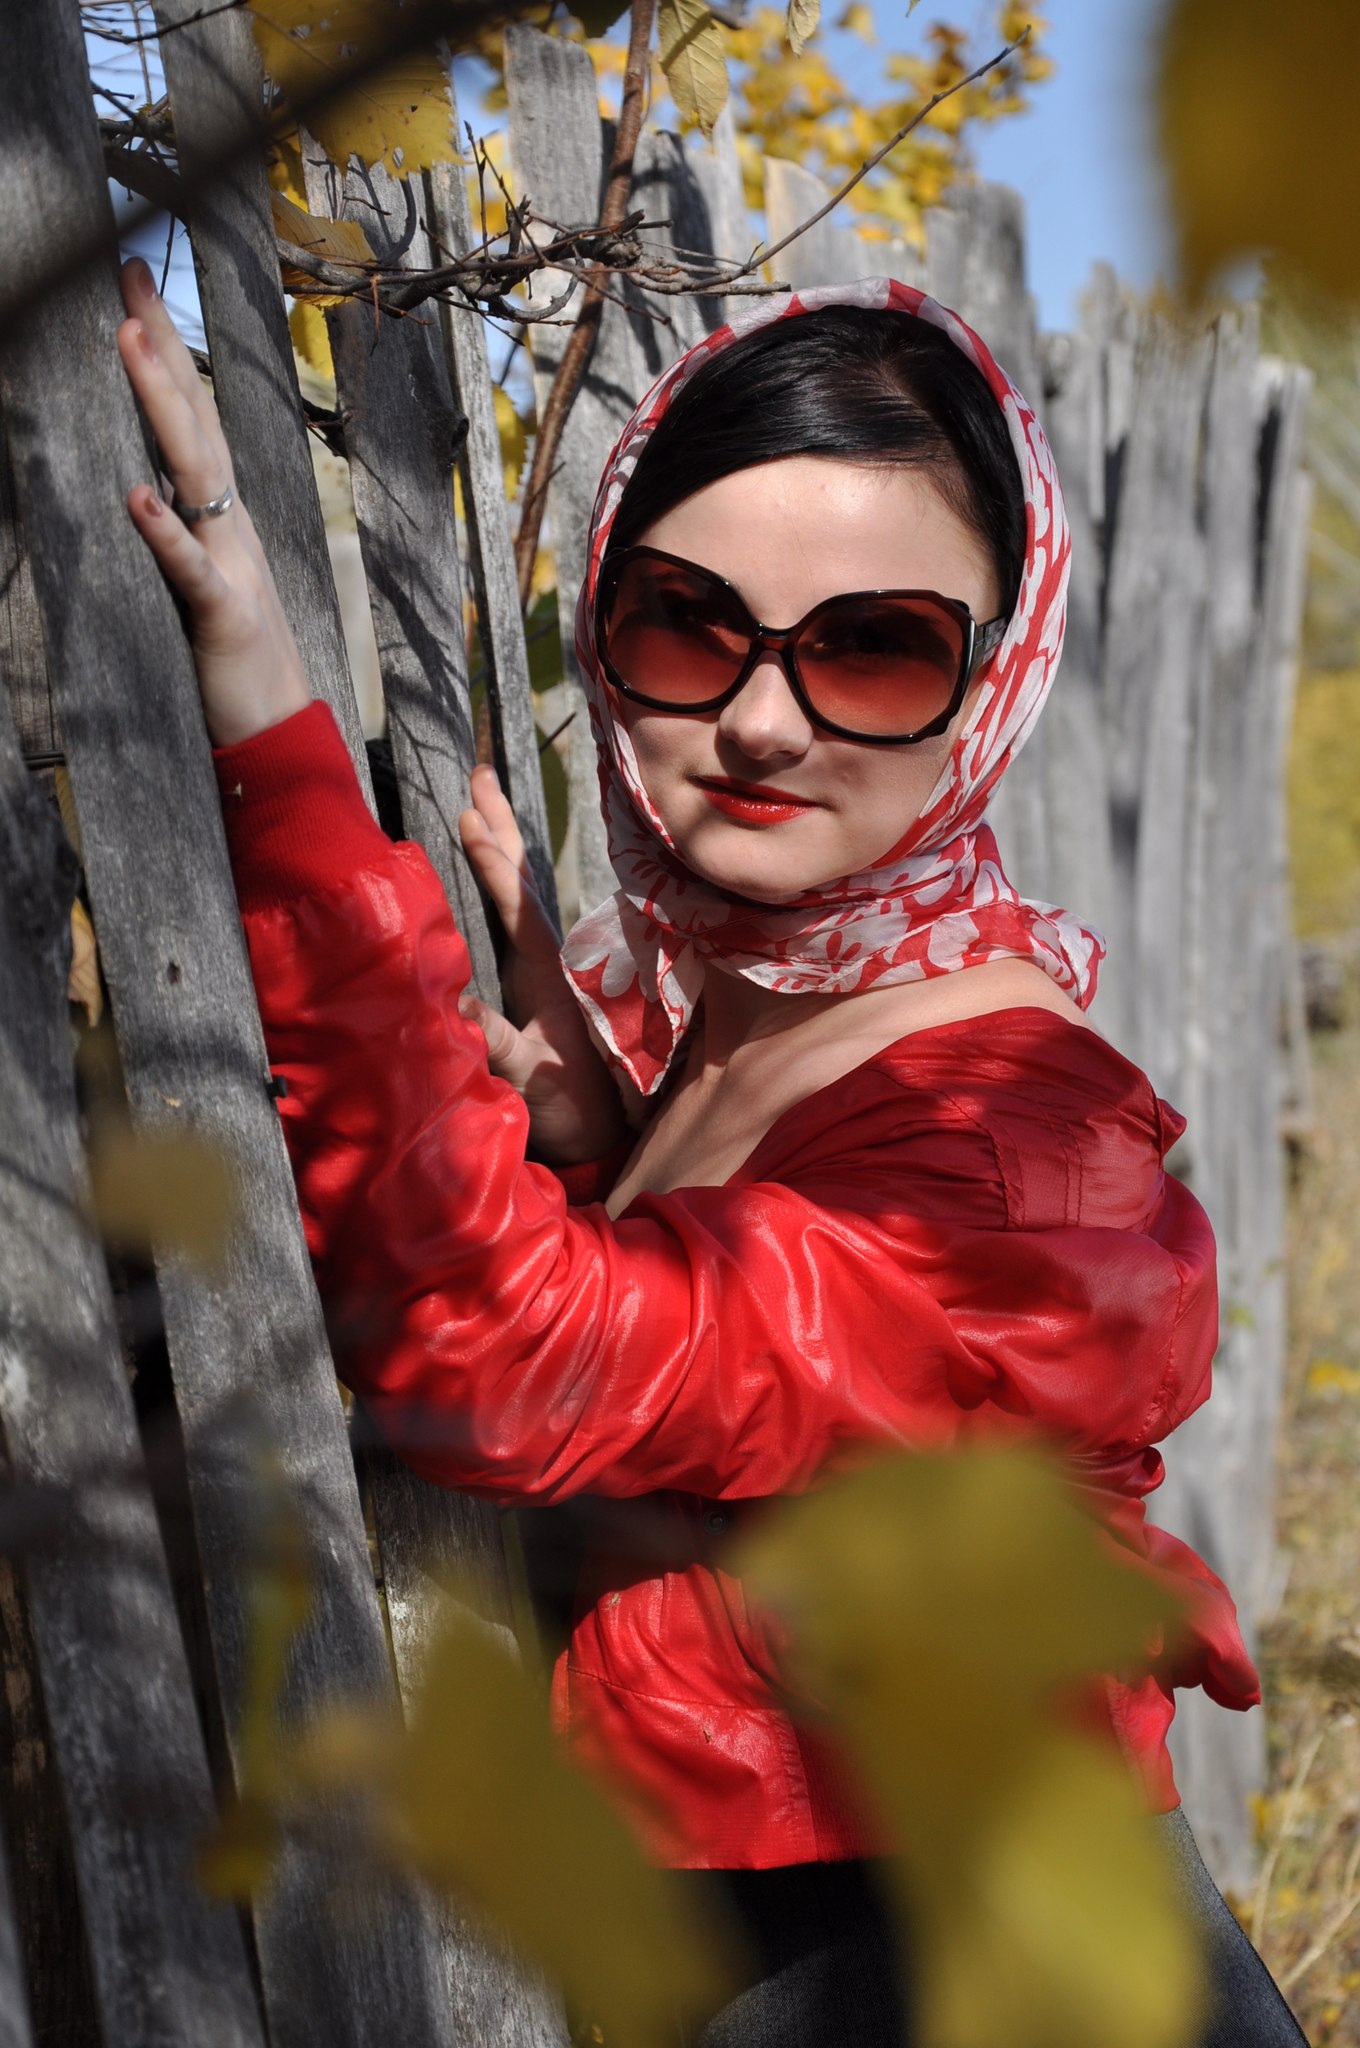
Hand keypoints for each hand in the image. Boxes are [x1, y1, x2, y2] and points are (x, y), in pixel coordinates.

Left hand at [116, 257, 311, 745]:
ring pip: (194, 473)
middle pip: (195, 421)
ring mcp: (232, 566)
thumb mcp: (206, 583)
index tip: (134, 289)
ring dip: (160, 405)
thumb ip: (182, 535)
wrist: (282, 736)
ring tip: (127, 341)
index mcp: (225, 519)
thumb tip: (151, 488)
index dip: (165, 353)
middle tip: (129, 274)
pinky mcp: (222, 616)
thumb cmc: (241, 667)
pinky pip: (189, 569)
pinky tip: (136, 495)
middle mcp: (232, 528)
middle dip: (162, 345)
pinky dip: (163, 533)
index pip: (192, 420)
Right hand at [459, 766, 628, 1166]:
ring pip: (521, 888)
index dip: (494, 865)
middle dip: (501, 825)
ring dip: (502, 841)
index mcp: (548, 976)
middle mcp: (547, 961)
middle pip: (523, 878)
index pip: (518, 908)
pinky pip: (513, 914)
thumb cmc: (569, 1109)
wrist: (597, 1136)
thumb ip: (501, 1046)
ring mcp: (540, 968)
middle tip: (480, 772)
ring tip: (481, 794)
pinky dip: (500, 877)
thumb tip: (460, 1006)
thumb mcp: (533, 1081)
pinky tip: (487, 859)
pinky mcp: (532, 981)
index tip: (472, 819)